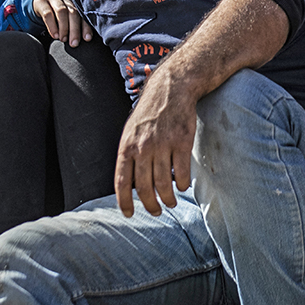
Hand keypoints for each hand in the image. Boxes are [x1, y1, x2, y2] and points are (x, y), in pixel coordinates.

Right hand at [32, 0, 91, 46]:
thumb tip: (84, 39)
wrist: (39, 0)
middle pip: (73, 12)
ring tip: (63, 40)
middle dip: (75, 29)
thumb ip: (75, 23)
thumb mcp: (67, 15)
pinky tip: (55, 35)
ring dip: (64, 28)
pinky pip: (47, 14)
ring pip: (61, 11)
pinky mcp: (41, 2)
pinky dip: (52, 26)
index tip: (87, 38)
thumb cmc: (56, 12)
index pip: (83, 13)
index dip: (86, 26)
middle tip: (74, 43)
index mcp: (75, 0)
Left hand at [114, 68, 197, 216]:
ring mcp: (163, 145)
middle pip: (145, 188)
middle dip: (150, 205)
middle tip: (156, 211)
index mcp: (127, 146)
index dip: (124, 202)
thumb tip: (130, 185)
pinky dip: (182, 184)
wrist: (171, 89)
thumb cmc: (149, 114)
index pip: (122, 181)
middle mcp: (143, 147)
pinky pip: (181, 172)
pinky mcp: (182, 142)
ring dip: (168, 199)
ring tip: (170, 202)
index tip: (128, 214)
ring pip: (164, 184)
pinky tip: (182, 186)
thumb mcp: (130, 132)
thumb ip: (129, 156)